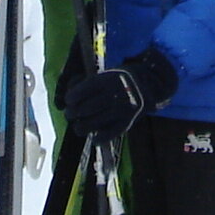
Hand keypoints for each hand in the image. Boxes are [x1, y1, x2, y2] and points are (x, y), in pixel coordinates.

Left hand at [60, 47, 178, 139]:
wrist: (148, 85)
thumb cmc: (118, 81)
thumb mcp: (105, 75)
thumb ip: (87, 83)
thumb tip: (67, 98)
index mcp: (108, 78)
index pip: (83, 90)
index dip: (72, 98)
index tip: (68, 101)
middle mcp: (116, 93)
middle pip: (85, 108)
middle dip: (73, 113)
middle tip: (70, 114)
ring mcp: (122, 109)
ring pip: (94, 123)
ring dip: (81, 127)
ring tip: (78, 126)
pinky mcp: (128, 122)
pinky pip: (109, 134)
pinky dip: (98, 139)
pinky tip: (93, 138)